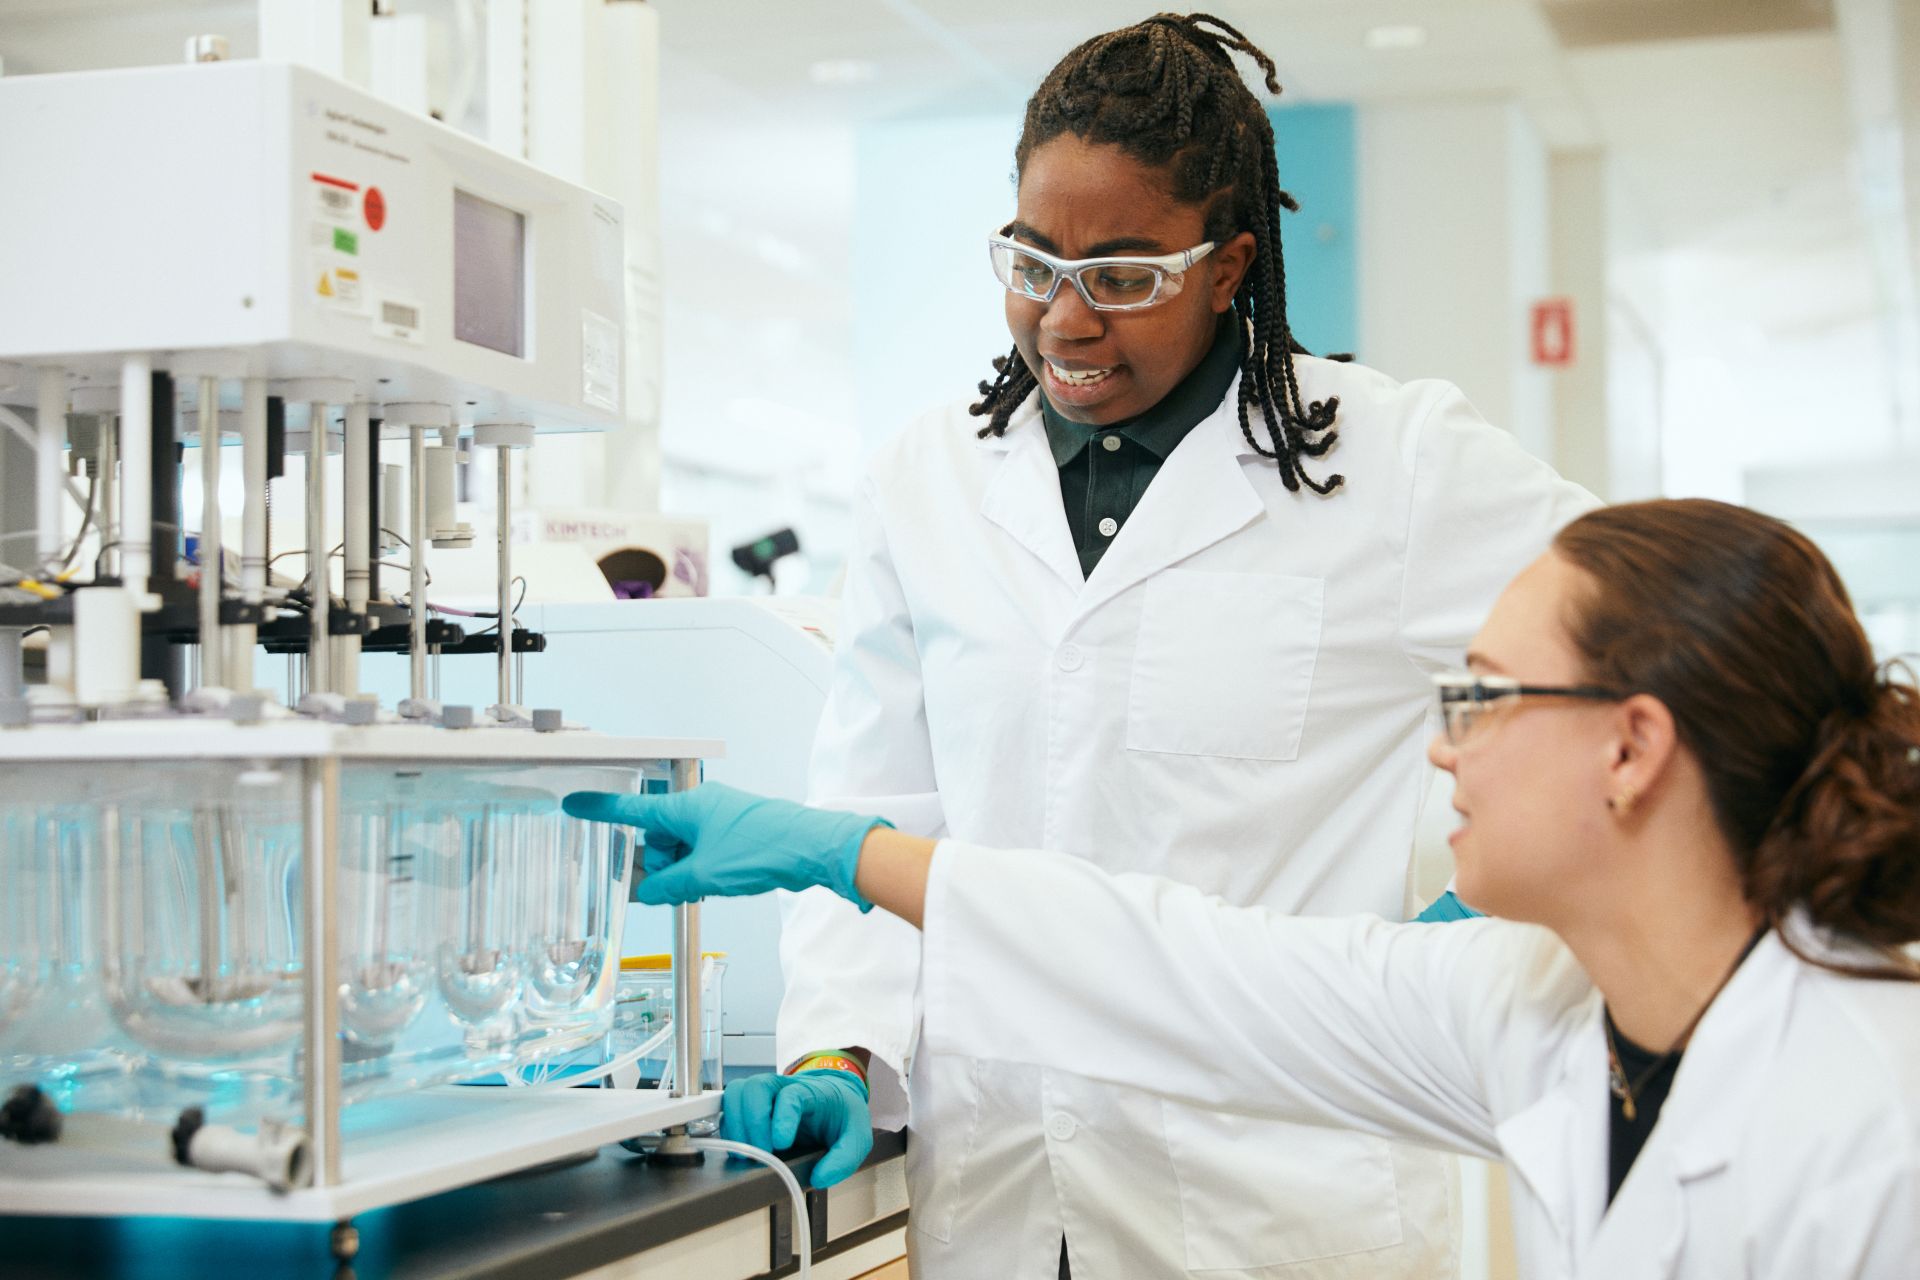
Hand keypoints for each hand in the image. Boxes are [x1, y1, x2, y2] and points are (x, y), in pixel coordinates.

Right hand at [560, 782, 888, 908]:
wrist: (811, 848)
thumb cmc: (761, 851)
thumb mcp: (703, 876)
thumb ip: (668, 885)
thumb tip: (650, 890)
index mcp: (685, 806)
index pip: (631, 809)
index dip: (599, 810)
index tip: (573, 803)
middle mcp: (700, 805)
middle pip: (658, 835)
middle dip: (660, 861)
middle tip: (674, 884)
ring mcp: (719, 816)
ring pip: (681, 845)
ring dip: (683, 867)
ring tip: (702, 885)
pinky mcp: (735, 830)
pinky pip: (702, 848)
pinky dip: (700, 866)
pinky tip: (713, 882)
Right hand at [721, 1069, 872, 1187]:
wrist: (835, 1098)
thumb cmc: (843, 1115)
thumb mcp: (857, 1136)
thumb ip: (844, 1158)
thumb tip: (820, 1178)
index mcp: (811, 1092)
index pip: (791, 1095)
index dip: (782, 1117)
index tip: (781, 1144)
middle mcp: (783, 1087)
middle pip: (756, 1087)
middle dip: (754, 1122)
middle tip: (763, 1152)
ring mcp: (765, 1094)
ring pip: (737, 1093)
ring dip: (737, 1125)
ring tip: (749, 1154)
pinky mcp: (751, 1106)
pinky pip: (729, 1109)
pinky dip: (731, 1130)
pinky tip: (742, 1151)